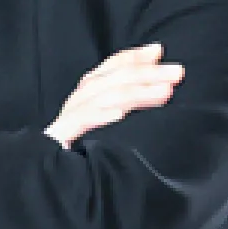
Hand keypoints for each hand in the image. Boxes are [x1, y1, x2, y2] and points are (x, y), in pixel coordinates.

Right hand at [45, 43, 182, 147]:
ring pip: (103, 97)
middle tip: (177, 73)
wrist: (49, 178)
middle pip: (113, 79)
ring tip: (164, 92)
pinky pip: (80, 123)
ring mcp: (69, 119)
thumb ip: (126, 110)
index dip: (135, 57)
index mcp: (88, 96)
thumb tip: (160, 93)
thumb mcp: (106, 126)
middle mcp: (78, 102)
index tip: (159, 51)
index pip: (111, 68)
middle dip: (147, 73)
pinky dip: (99, 116)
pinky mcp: (61, 137)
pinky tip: (120, 115)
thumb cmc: (82, 153)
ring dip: (136, 92)